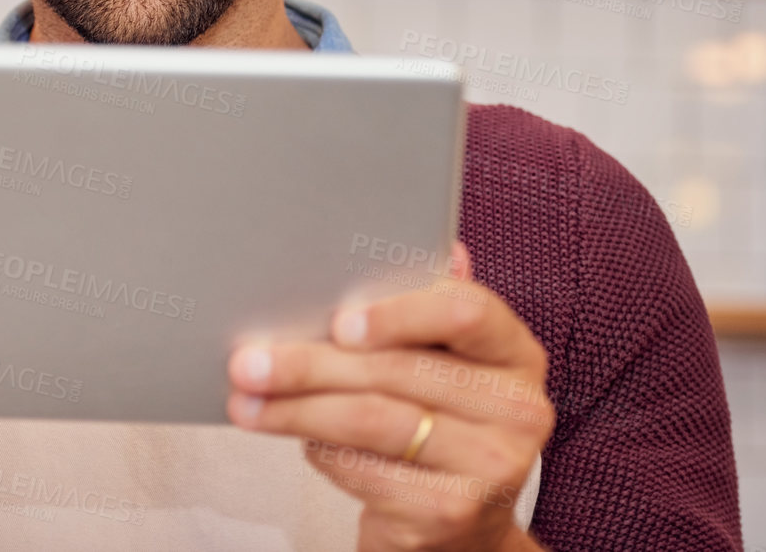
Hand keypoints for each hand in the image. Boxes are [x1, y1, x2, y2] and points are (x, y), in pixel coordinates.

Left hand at [225, 243, 552, 551]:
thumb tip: (409, 245)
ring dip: (297, 410)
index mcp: (515, 351)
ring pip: (374, 421)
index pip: (466, 311)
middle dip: (310, 365)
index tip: (339, 322)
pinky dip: (323, 453)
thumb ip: (419, 308)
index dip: (400, 313)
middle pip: (398, 371)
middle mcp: (519, 408)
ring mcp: (494, 465)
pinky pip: (368, 471)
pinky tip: (300, 440)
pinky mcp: (455, 512)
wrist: (459, 518)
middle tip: (249, 363)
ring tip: (246, 402)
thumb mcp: (438, 361)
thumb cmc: (436, 419)